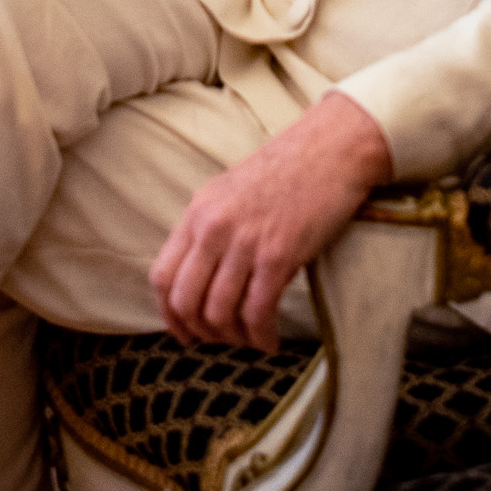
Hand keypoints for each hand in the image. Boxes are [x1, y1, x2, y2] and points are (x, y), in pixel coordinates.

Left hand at [149, 91, 392, 351]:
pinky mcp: (278, 254)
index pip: (161, 277)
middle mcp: (213, 226)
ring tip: (253, 339)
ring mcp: (244, 241)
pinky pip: (257, 313)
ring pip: (219, 313)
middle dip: (201, 334)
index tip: (188, 334)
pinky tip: (272, 342)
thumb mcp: (231, 194)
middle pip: (185, 301)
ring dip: (235, 339)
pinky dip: (261, 338)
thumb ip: (210, 230)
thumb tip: (201, 281)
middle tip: (224, 342)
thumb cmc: (286, 173)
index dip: (170, 315)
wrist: (329, 148)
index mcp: (198, 211)